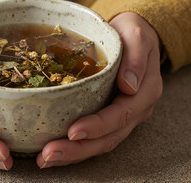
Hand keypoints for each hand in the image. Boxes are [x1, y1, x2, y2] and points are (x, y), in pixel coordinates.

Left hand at [37, 12, 162, 167]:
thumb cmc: (132, 32)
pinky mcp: (109, 117)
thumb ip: (135, 58)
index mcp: (145, 92)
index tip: (73, 131)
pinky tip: (53, 151)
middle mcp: (136, 109)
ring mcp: (123, 116)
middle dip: (78, 150)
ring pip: (101, 143)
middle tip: (48, 155)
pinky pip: (94, 137)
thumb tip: (130, 86)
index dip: (97, 126)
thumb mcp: (136, 35)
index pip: (120, 115)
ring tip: (46, 159)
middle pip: (108, 138)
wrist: (132, 35)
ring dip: (73, 154)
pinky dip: (75, 147)